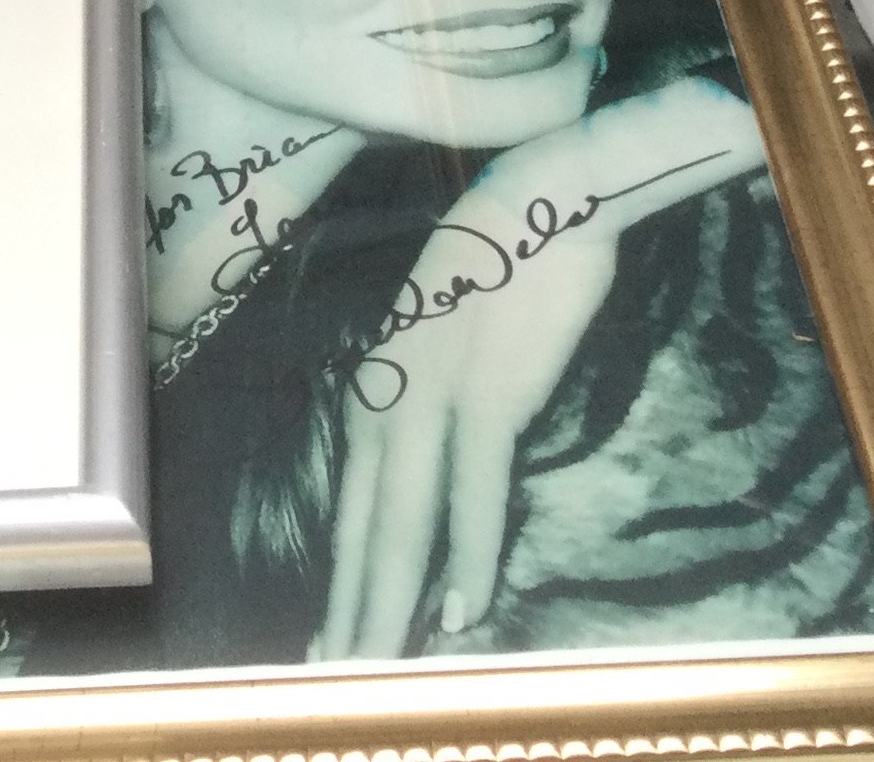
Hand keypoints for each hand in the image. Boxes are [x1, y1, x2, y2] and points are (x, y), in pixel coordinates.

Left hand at [313, 223, 617, 660]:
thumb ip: (433, 399)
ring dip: (390, 602)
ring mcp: (433, 398)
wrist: (542, 195)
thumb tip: (439, 457)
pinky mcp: (486, 393)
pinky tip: (463, 607)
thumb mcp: (448, 339)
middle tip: (336, 677)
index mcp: (377, 391)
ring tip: (377, 669)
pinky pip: (474, 489)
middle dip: (350, 610)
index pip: (353, 506)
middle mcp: (388, 401)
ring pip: (402, 523)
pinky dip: (468, 551)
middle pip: (366, 528)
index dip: (343, 578)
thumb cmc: (503, 265)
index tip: (331, 639)